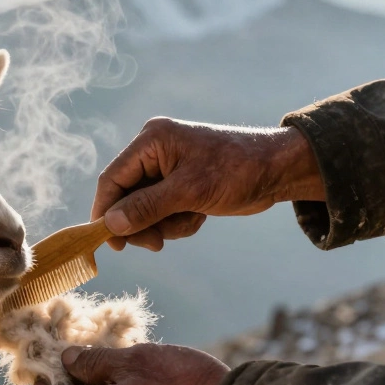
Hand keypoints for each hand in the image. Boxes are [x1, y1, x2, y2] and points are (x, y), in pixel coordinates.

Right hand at [93, 119, 323, 250]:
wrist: (278, 171)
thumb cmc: (237, 171)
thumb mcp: (190, 192)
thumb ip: (147, 207)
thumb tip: (111, 224)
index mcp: (151, 141)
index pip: (112, 179)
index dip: (106, 211)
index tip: (109, 243)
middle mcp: (154, 153)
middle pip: (125, 198)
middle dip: (142, 222)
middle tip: (156, 244)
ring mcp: (166, 170)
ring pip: (144, 210)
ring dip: (165, 224)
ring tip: (192, 220)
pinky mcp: (180, 186)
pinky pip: (162, 213)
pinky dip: (178, 222)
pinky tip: (200, 217)